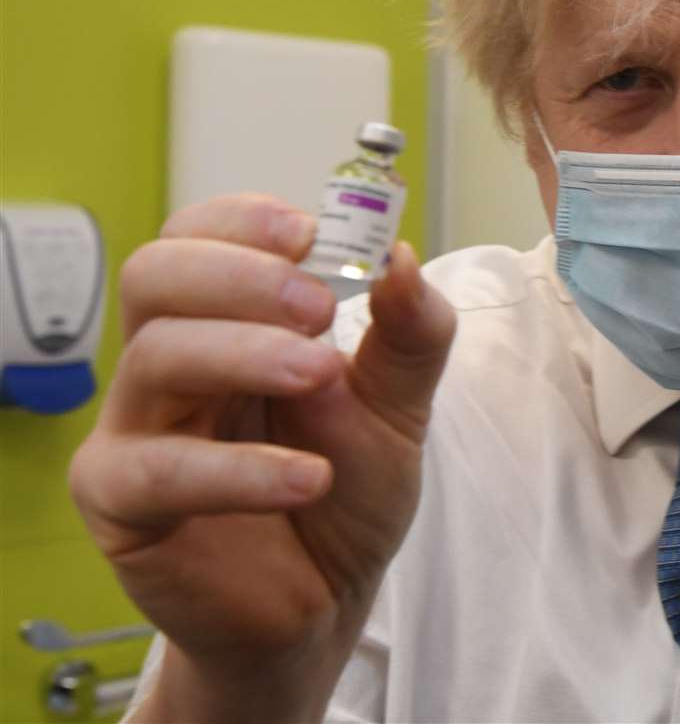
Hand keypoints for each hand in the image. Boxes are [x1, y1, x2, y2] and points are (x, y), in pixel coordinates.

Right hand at [69, 194, 456, 719]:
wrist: (325, 601)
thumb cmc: (344, 490)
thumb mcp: (399, 406)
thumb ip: (410, 335)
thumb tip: (401, 257)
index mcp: (225, 321)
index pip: (198, 237)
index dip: (243, 222)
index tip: (311, 231)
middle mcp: (170, 363)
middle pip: (157, 276)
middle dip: (240, 275)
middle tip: (319, 306)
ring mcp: (138, 430)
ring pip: (156, 356)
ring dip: (247, 354)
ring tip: (323, 375)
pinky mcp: (124, 505)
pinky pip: (161, 471)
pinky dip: (241, 468)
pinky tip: (308, 477)